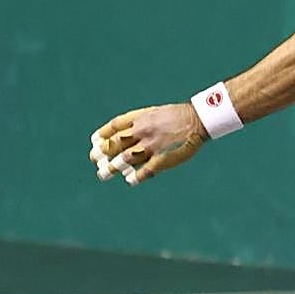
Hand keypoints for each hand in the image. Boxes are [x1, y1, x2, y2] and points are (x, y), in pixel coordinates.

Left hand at [89, 104, 206, 185]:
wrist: (200, 119)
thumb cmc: (179, 117)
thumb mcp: (156, 113)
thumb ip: (140, 123)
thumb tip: (124, 136)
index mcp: (142, 118)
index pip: (115, 125)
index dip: (102, 134)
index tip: (94, 141)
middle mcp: (143, 131)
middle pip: (115, 143)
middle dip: (102, 152)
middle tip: (94, 159)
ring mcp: (152, 146)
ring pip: (124, 159)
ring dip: (111, 168)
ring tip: (103, 174)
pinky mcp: (162, 159)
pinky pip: (143, 171)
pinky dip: (134, 177)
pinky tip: (129, 180)